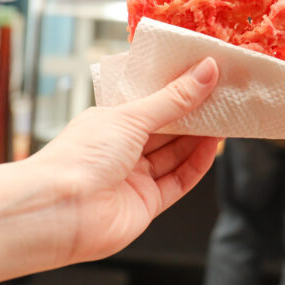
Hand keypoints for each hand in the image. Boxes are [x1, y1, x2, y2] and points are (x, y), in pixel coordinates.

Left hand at [32, 57, 220, 264]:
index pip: (150, 104)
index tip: (205, 77)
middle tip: (222, 95)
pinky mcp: (145, 204)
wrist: (60, 212)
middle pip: (166, 130)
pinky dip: (197, 164)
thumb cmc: (79, 158)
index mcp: (109, 123)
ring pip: (175, 154)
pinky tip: (214, 147)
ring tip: (225, 116)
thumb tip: (206, 71)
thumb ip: (174, 98)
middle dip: (194, 114)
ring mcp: (133, 178)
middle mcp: (120, 150)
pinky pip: (178, 181)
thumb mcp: (131, 117)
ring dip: (200, 138)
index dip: (178, 91)